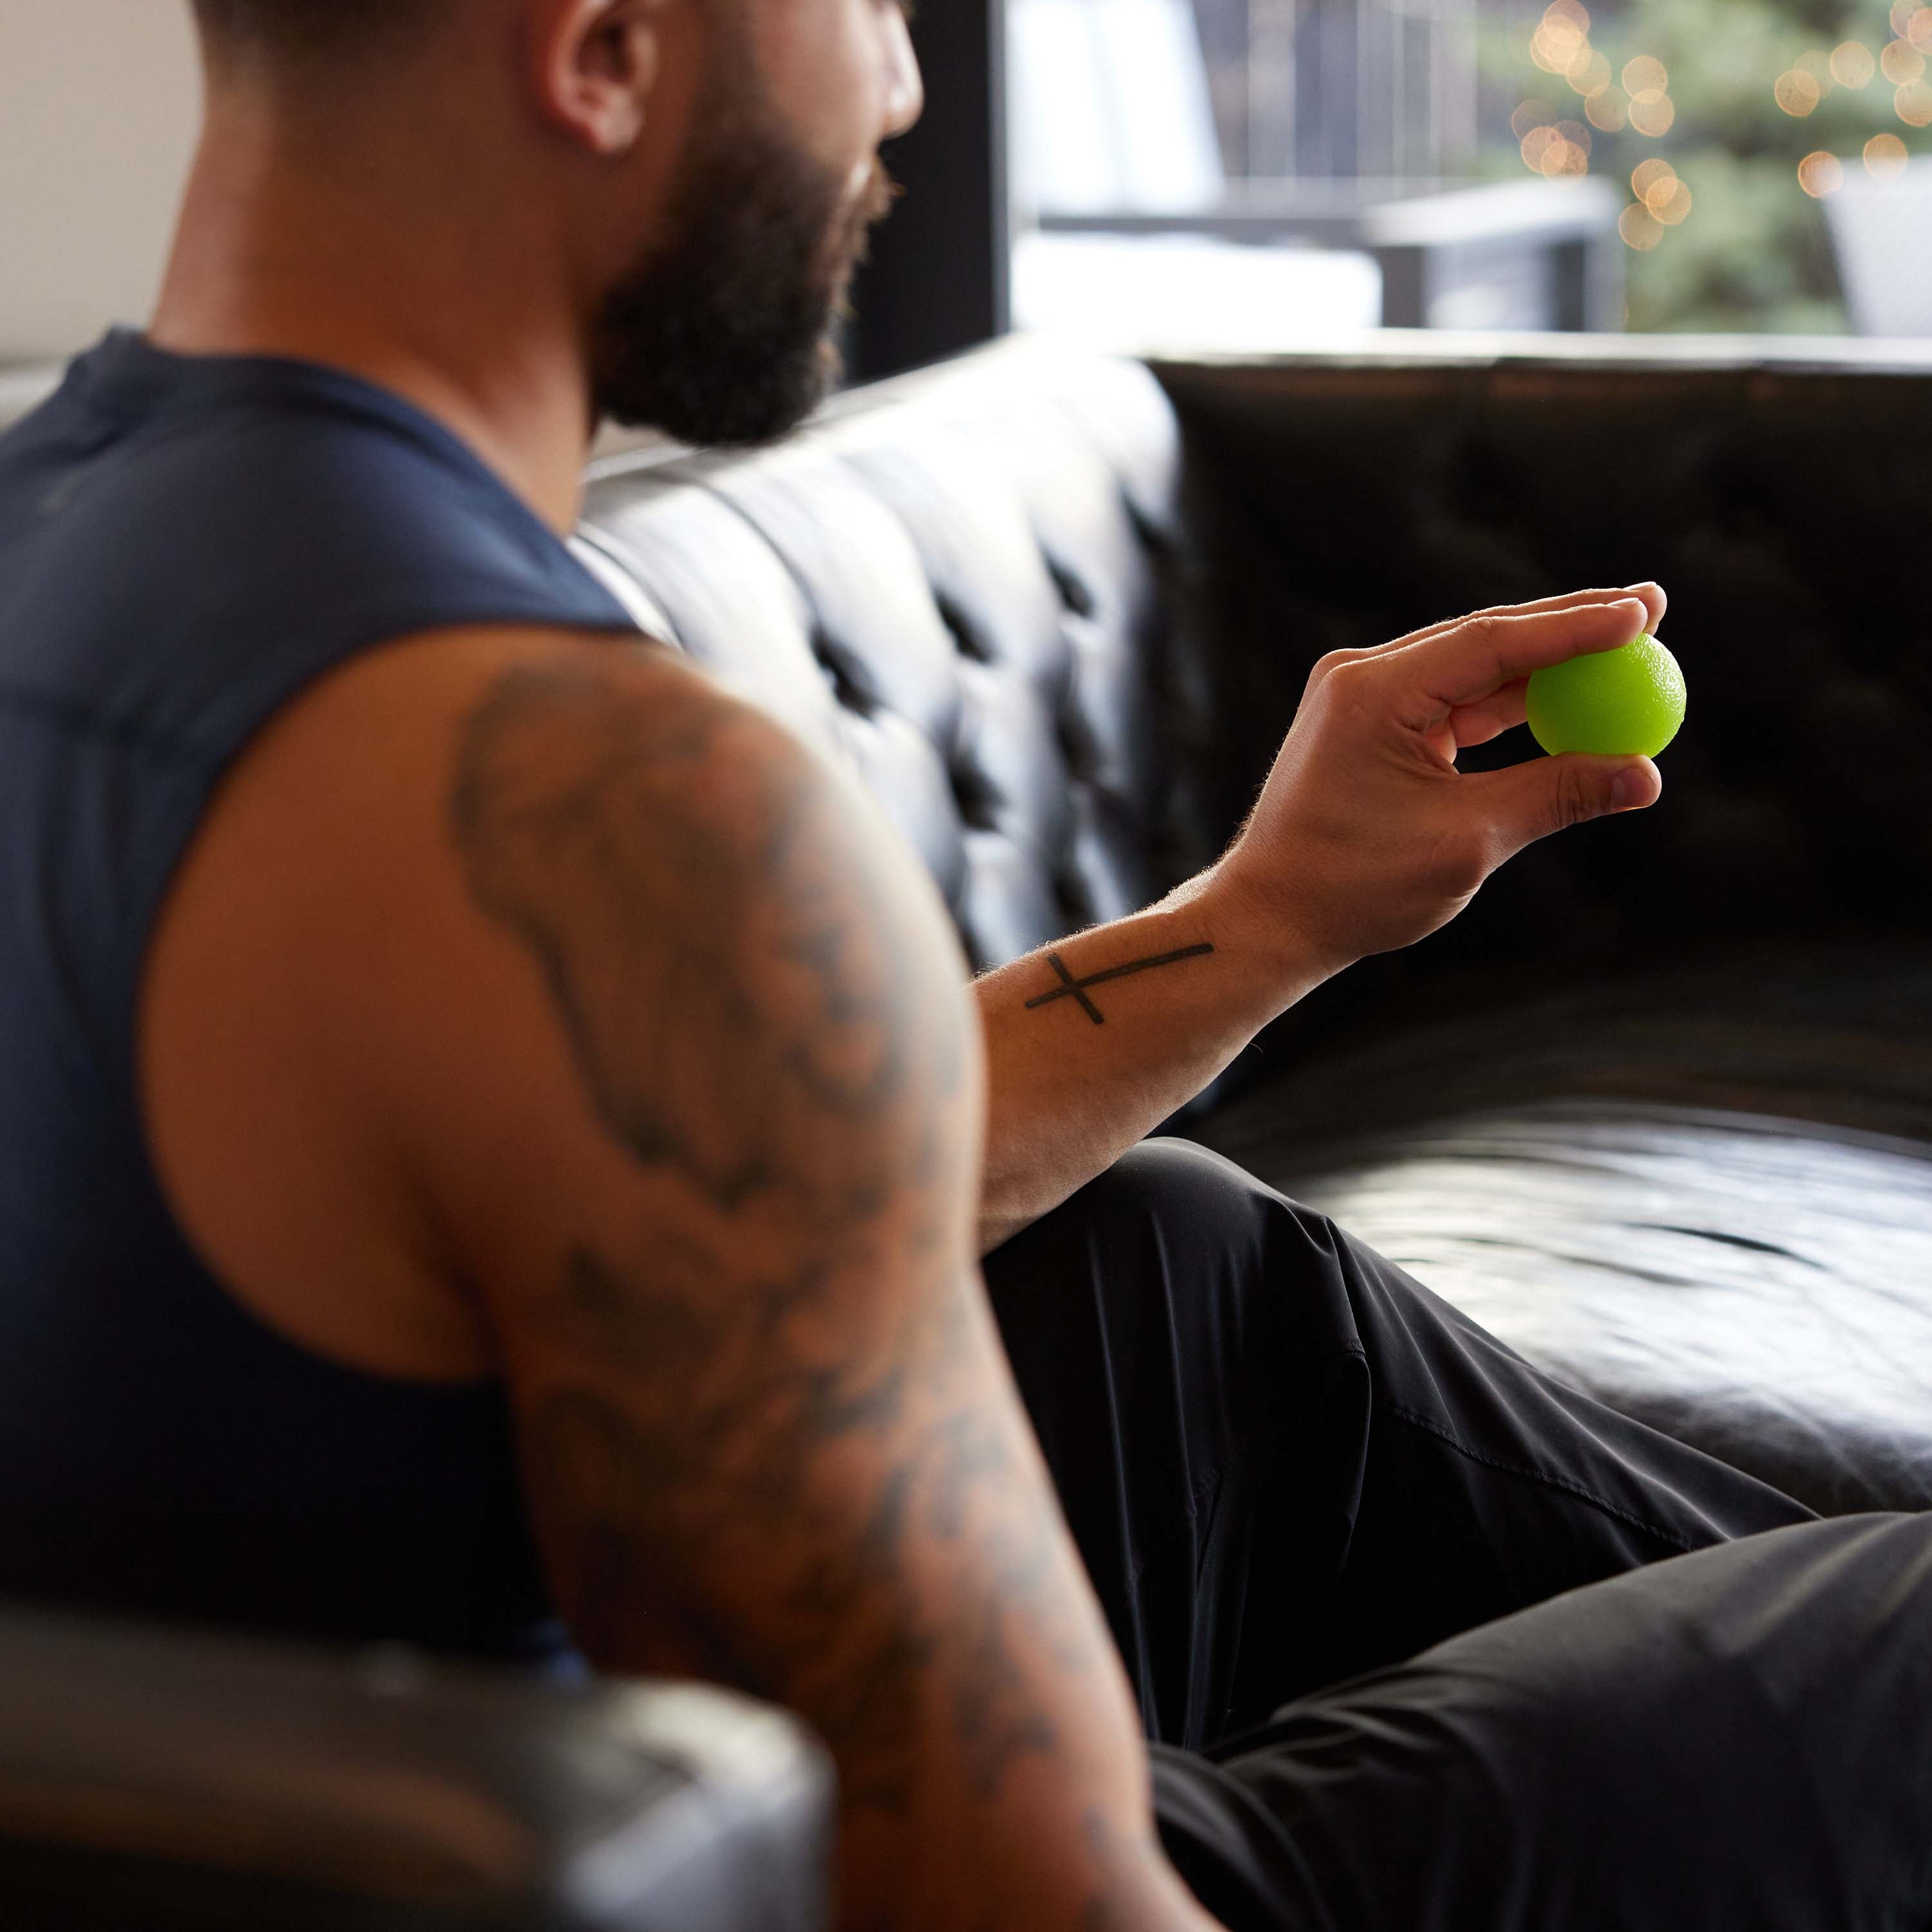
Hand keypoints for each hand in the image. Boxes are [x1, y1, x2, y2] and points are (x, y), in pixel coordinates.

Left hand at [1214, 585, 1667, 980]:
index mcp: (1373, 693)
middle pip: (1488, 638)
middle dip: (1572, 629)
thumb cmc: (1353, 887)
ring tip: (1630, 652)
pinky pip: (1459, 701)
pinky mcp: (1374, 723)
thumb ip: (1556, 795)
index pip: (1492, 642)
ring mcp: (1366, 697)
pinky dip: (1515, 707)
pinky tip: (1574, 702)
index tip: (1645, 613)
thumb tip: (1645, 774)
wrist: (1271, 918)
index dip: (1574, 628)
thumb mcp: (1467, 843)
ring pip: (1477, 668)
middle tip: (1653, 608)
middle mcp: (1363, 678)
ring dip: (1550, 668)